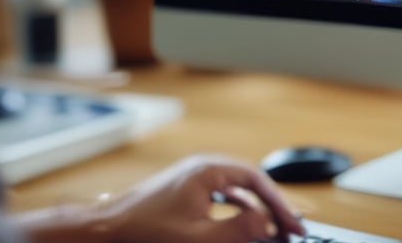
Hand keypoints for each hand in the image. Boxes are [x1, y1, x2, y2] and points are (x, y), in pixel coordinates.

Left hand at [106, 154, 304, 242]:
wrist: (108, 229)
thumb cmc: (147, 231)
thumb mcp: (198, 237)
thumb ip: (237, 229)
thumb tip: (268, 221)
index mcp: (208, 170)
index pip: (256, 180)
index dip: (279, 203)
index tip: (293, 223)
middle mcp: (203, 166)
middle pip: (250, 180)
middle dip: (272, 204)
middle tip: (290, 227)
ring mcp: (194, 174)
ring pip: (238, 186)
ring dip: (257, 206)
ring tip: (273, 226)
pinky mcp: (187, 186)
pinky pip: (224, 192)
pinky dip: (240, 207)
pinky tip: (246, 222)